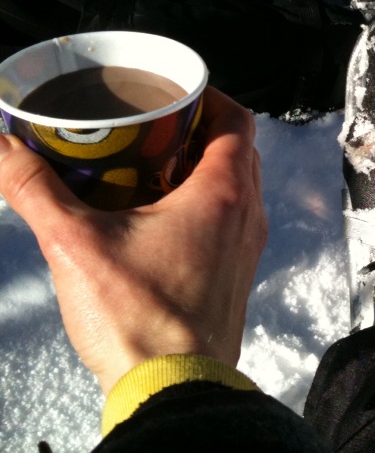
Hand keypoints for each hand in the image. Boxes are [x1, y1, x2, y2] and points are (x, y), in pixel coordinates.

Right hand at [0, 87, 267, 394]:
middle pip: (235, 148)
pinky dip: (203, 201)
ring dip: (200, 166)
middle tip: (152, 123)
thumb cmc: (138, 316)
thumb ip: (36, 190)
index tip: (175, 92)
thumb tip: (1, 147)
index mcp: (223, 192)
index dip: (209, 96)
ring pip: (234, 184)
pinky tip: (157, 213)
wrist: (176, 386)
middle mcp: (246, 213)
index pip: (236, 120)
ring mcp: (246, 244)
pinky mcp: (236, 270)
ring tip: (149, 163)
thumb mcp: (76, 244)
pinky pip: (229, 217)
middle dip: (197, 128)